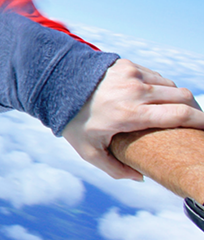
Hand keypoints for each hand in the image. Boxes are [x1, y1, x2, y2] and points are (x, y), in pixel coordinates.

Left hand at [63, 59, 203, 179]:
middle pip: (183, 97)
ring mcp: (132, 75)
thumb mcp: (89, 151)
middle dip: (195, 111)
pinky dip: (161, 87)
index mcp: (130, 113)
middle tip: (196, 124)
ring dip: (178, 99)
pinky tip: (156, 98)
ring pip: (171, 85)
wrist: (54, 83)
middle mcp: (135, 91)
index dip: (201, 122)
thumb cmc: (72, 120)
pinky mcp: (127, 65)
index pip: (179, 115)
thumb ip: (114, 168)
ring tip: (175, 113)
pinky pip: (155, 76)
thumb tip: (139, 176)